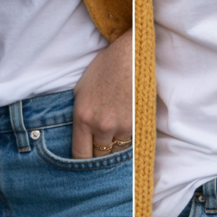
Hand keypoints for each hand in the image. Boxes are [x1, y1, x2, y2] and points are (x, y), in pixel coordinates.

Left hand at [72, 28, 131, 158]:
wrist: (131, 55)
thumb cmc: (104, 69)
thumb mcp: (80, 91)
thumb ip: (79, 117)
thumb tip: (80, 138)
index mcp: (82, 117)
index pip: (79, 155)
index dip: (80, 161)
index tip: (84, 160)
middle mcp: (101, 126)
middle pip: (99, 156)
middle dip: (98, 154)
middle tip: (99, 150)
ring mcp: (121, 126)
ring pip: (116, 151)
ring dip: (114, 147)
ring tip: (114, 137)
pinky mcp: (137, 124)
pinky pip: (130, 142)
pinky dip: (127, 140)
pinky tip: (126, 130)